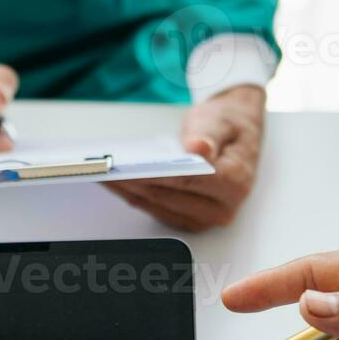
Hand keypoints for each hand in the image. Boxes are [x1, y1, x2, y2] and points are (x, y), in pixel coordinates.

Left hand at [107, 84, 263, 230]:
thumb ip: (210, 135)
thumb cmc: (229, 126)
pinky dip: (133, 194)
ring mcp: (204, 218)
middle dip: (134, 183)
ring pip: (156, 206)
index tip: (130, 168)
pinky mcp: (187, 219)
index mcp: (235, 184)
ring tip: (103, 173)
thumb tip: (199, 149)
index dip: (155, 175)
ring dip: (127, 191)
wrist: (235, 134)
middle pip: (167, 197)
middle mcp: (222, 208)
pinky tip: (115, 180)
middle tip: (105, 169)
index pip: (188, 182)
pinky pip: (154, 209)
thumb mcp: (221, 121)